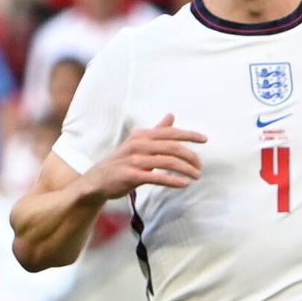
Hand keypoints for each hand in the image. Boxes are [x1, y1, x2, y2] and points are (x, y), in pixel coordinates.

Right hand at [81, 114, 205, 199]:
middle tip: (201, 166)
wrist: (97, 181)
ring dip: (186, 169)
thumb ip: (156, 131)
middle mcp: (139, 144)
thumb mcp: (138, 142)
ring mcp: (135, 160)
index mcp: (142, 135)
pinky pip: (158, 177)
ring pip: (169, 162)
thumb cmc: (121, 162)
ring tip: (197, 176)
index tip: (205, 139)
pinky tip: (184, 184)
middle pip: (173, 147)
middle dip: (191, 156)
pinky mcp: (132, 176)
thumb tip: (172, 116)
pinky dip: (173, 181)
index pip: (170, 132)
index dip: (189, 134)